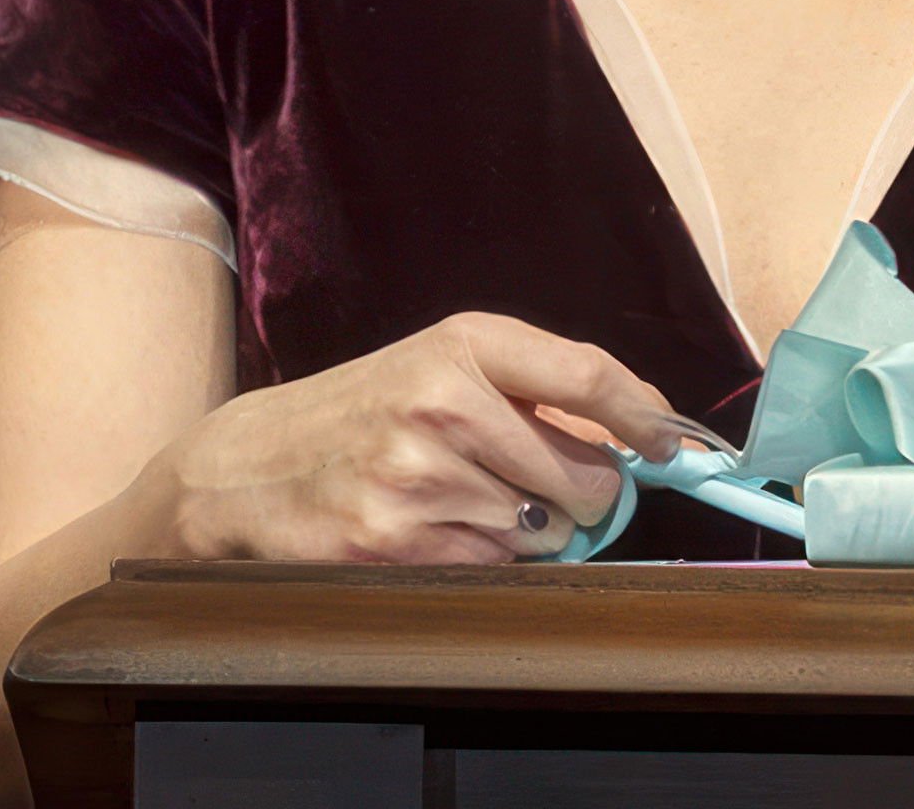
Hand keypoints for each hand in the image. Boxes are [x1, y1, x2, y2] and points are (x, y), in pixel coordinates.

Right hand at [138, 312, 698, 563]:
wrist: (240, 471)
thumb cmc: (361, 413)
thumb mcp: (439, 366)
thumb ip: (536, 389)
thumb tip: (641, 440)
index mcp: (464, 345)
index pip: (588, 376)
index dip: (647, 420)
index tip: (673, 447)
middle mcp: (442, 403)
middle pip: (583, 475)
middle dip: (584, 496)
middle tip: (547, 491)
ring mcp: (415, 476)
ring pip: (542, 531)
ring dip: (526, 533)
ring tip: (463, 504)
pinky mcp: (391, 542)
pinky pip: (490, 568)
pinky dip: (481, 561)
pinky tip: (433, 533)